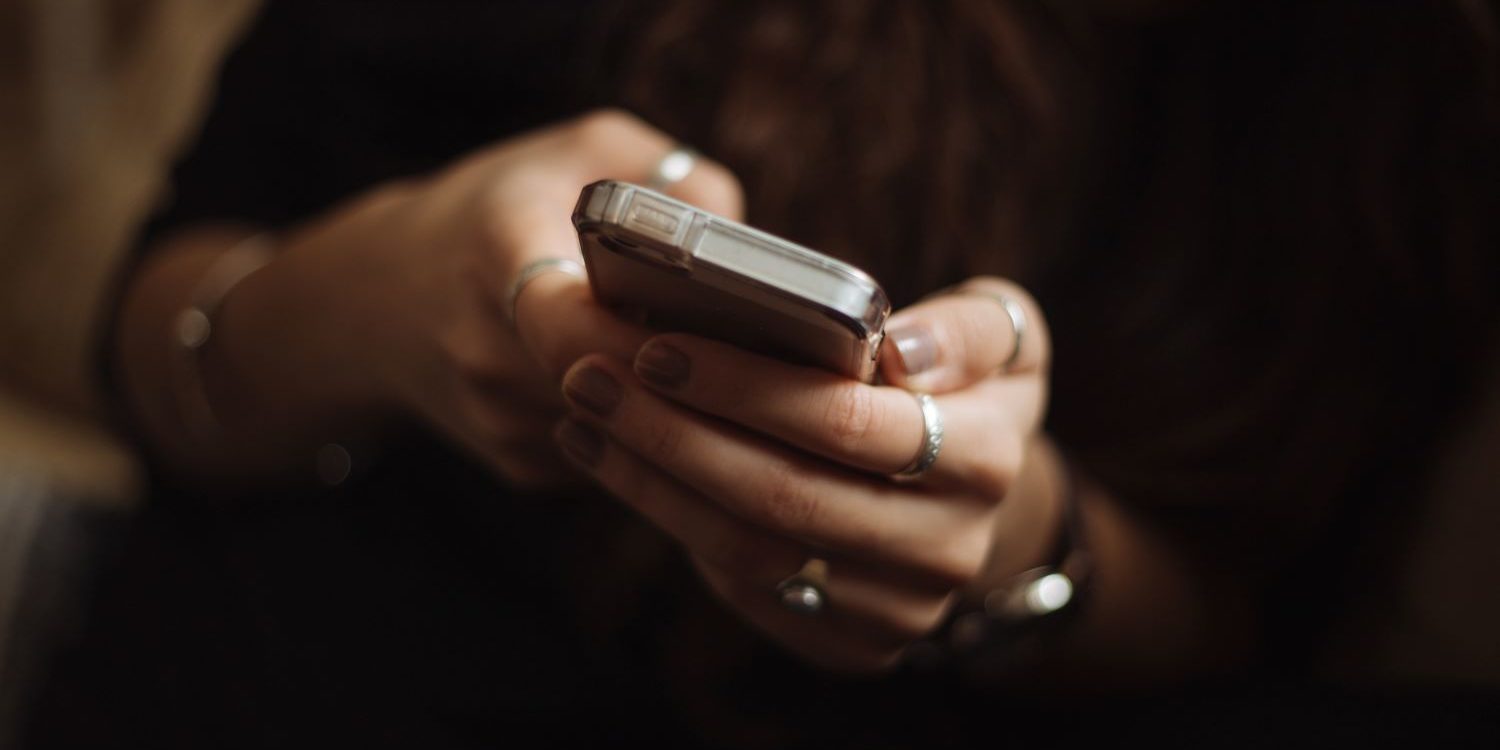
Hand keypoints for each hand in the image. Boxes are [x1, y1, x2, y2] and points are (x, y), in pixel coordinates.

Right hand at [193, 110, 741, 484]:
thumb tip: (748, 242)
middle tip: (765, 357)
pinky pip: (612, 454)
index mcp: (495, 255)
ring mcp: (500, 420)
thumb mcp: (579, 151)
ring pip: (625, 431)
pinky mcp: (519, 464)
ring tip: (740, 374)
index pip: (569, 322)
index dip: (647, 337)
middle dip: (691, 377)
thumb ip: (669, 175)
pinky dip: (651, 429)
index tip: (713, 326)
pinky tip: (675, 394)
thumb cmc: (498, 209)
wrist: (378, 300)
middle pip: (615, 388)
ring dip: (681, 410)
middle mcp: (486, 350)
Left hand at [555, 277, 1056, 670]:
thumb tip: (899, 351)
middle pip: (783, 495)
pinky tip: (618, 463)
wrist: (969, 500)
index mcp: (987, 458)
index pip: (847, 423)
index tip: (658, 346)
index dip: (744, 387)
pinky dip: (670, 521)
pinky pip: (744, 587)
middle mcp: (948, 547)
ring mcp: (898, 609)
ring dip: (650, 481)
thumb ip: (967, 328)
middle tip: (591, 377)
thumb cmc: (963, 390)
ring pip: (749, 549)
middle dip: (672, 433)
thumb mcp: (1001, 336)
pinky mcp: (850, 644)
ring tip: (586, 416)